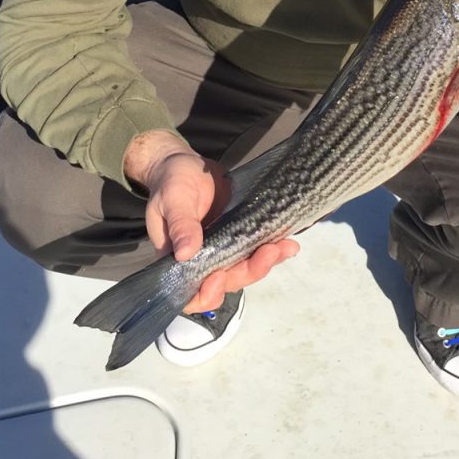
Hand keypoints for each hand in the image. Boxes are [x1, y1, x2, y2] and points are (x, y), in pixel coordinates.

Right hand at [124, 130, 299, 313]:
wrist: (185, 164)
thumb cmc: (171, 183)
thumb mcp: (172, 200)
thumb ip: (180, 225)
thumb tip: (186, 253)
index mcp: (176, 261)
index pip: (191, 294)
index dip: (207, 294)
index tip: (219, 278)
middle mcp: (201, 262)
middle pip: (226, 282)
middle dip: (249, 272)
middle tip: (268, 253)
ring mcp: (221, 251)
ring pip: (244, 268)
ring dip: (266, 263)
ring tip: (286, 247)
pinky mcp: (237, 236)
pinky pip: (253, 250)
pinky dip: (271, 249)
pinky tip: (287, 241)